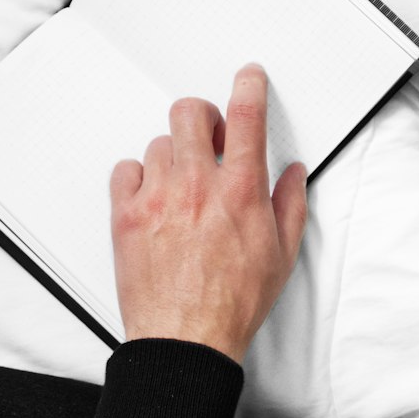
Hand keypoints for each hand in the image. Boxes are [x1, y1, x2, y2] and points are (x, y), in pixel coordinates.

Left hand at [109, 64, 307, 362]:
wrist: (186, 340)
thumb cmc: (232, 304)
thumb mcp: (281, 255)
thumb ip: (290, 205)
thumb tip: (293, 174)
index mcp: (241, 192)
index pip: (247, 117)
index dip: (249, 86)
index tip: (248, 77)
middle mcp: (197, 186)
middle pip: (190, 112)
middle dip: (203, 117)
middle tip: (211, 137)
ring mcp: (157, 198)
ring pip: (159, 143)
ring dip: (175, 155)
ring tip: (183, 185)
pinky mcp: (125, 215)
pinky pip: (126, 169)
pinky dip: (139, 176)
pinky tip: (153, 197)